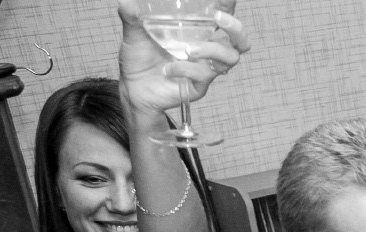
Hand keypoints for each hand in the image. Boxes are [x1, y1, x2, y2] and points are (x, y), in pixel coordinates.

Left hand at [117, 0, 247, 115]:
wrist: (133, 89)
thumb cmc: (139, 60)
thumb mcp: (134, 34)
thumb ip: (132, 18)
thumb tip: (126, 3)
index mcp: (197, 33)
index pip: (222, 19)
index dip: (229, 7)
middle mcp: (206, 50)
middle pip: (240, 42)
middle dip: (236, 29)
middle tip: (219, 19)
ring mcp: (205, 69)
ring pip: (229, 58)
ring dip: (211, 50)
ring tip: (188, 49)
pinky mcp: (199, 86)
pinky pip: (203, 76)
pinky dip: (185, 69)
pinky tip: (168, 69)